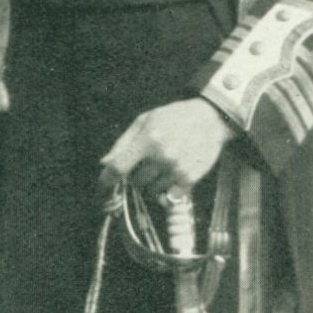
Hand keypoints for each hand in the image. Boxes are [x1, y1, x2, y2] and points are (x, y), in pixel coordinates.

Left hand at [99, 98, 234, 197]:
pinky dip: (166, 188)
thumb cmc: (173, 117)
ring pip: (151, 191)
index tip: (103, 184)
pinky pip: (168, 195)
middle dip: (136, 175)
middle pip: (136, 182)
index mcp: (148, 139)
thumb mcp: (145, 121)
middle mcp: (162, 157)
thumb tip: (105, 163)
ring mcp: (176, 170)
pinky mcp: (189, 180)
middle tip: (146, 163)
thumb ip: (123, 143)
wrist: (209, 119)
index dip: (107, 179)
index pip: (119, 168)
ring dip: (152, 182)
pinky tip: (172, 173)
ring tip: (162, 165)